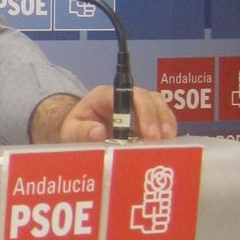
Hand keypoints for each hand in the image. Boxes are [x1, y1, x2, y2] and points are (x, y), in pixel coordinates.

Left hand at [31, 86, 176, 143]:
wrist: (77, 135)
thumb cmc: (74, 130)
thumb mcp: (70, 131)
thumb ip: (81, 131)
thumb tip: (99, 132)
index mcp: (105, 95)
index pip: (128, 94)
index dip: (142, 111)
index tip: (148, 134)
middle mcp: (124, 97)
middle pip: (148, 97)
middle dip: (157, 118)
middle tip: (159, 139)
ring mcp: (137, 107)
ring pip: (159, 105)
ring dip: (166, 122)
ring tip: (168, 142)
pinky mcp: (145, 120)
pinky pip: (161, 119)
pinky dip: (167, 130)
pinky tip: (168, 145)